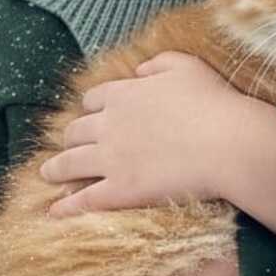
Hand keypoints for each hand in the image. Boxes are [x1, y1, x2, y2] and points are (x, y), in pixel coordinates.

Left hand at [40, 51, 249, 216]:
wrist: (227, 143)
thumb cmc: (213, 103)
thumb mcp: (186, 67)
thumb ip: (159, 63)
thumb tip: (140, 69)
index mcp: (124, 94)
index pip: (94, 100)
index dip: (91, 109)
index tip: (91, 116)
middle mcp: (109, 125)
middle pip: (76, 131)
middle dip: (69, 138)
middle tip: (66, 146)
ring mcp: (111, 159)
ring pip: (70, 163)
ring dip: (55, 169)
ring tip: (47, 174)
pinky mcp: (119, 190)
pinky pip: (83, 199)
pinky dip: (65, 206)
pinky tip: (54, 212)